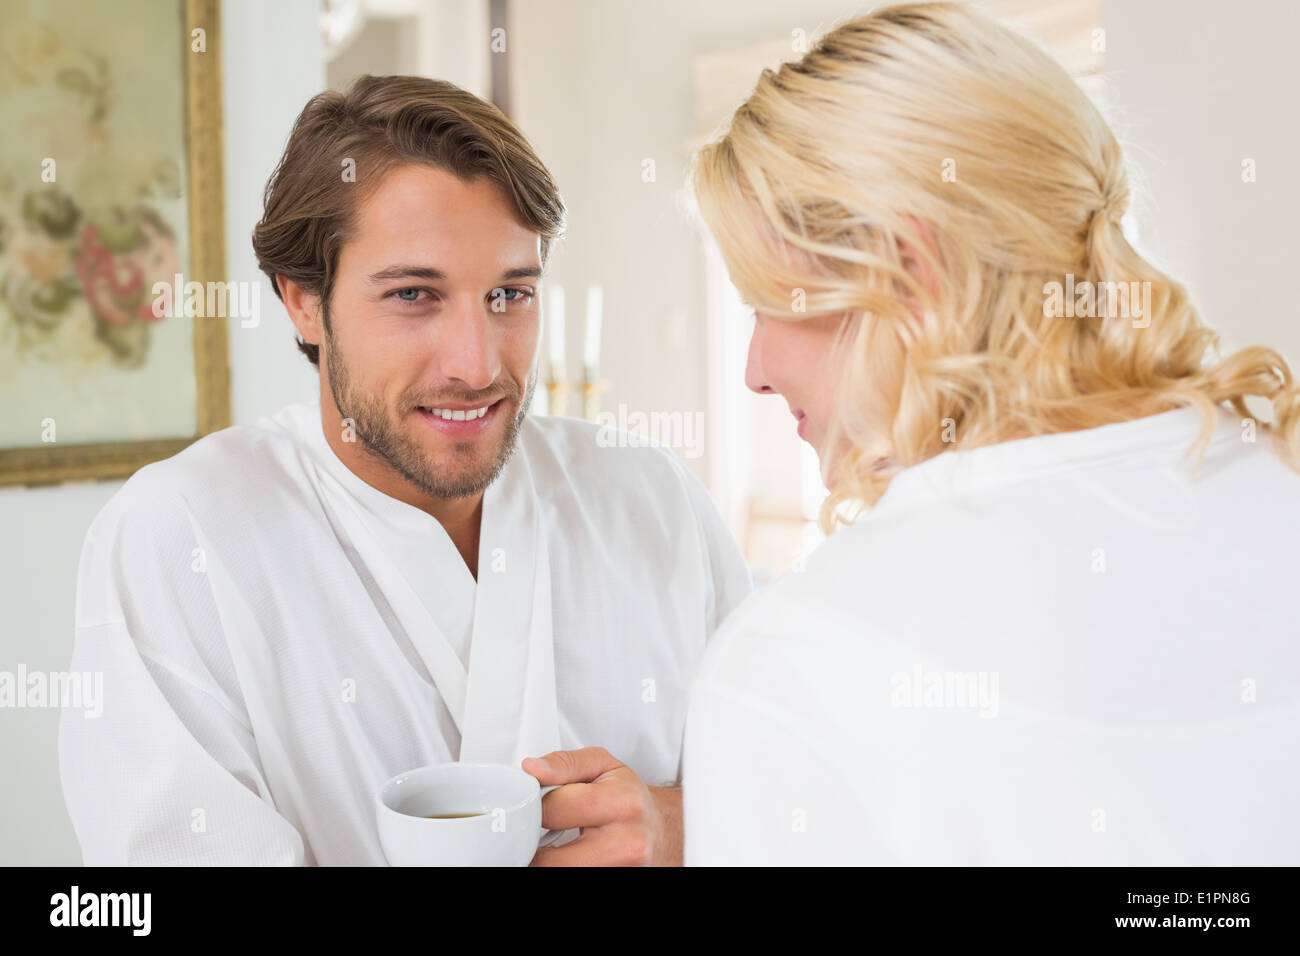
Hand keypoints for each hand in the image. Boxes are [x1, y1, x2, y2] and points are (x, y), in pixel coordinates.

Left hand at [521, 747, 682, 865]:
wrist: (656, 830)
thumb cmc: (628, 797)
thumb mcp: (602, 765)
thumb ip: (565, 763)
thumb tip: (532, 769)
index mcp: (622, 804)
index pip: (555, 810)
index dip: (534, 807)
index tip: (533, 805)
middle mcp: (626, 843)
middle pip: (553, 860)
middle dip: (535, 846)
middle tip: (537, 832)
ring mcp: (621, 869)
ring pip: (559, 873)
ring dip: (547, 861)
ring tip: (554, 844)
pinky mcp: (614, 879)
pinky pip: (572, 877)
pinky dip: (562, 866)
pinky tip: (568, 857)